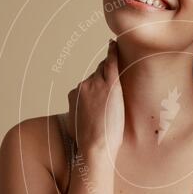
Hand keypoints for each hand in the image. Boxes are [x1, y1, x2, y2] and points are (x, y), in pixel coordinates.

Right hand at [67, 39, 124, 158]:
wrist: (95, 147)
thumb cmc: (90, 143)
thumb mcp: (77, 125)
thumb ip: (79, 113)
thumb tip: (80, 115)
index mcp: (74, 94)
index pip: (88, 81)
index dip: (97, 83)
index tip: (102, 82)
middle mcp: (82, 85)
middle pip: (96, 73)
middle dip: (105, 78)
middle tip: (116, 85)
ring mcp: (95, 84)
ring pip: (104, 69)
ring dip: (110, 70)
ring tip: (118, 67)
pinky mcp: (109, 85)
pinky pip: (111, 63)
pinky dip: (113, 53)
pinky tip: (115, 46)